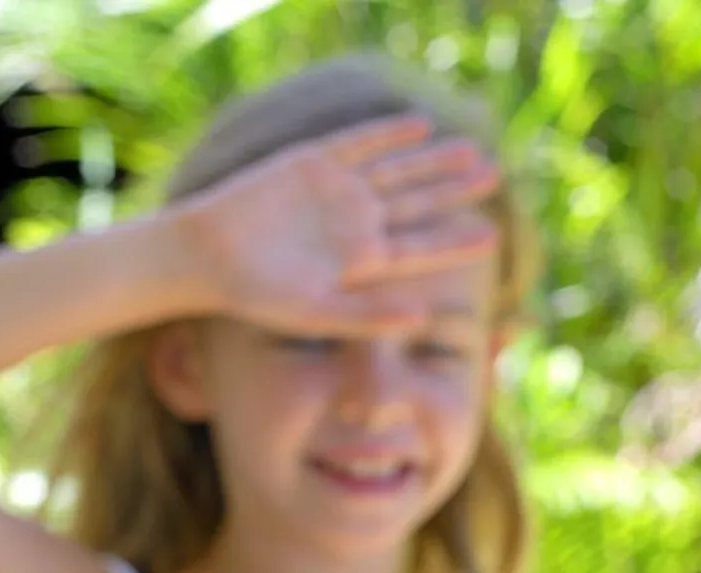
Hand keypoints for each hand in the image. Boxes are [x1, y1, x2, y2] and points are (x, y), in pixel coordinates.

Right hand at [175, 114, 500, 337]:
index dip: (454, 243)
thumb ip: (370, 316)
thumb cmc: (258, 294)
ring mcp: (335, 190)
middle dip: (453, 189)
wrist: (207, 255)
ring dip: (430, 159)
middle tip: (494, 175)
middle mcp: (355, 222)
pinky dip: (385, 134)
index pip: (418, 249)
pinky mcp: (311, 162)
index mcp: (361, 261)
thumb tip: (424, 319)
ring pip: (395, 170)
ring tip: (469, 149)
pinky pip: (357, 143)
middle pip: (415, 202)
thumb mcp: (316, 312)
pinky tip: (417, 125)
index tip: (492, 239)